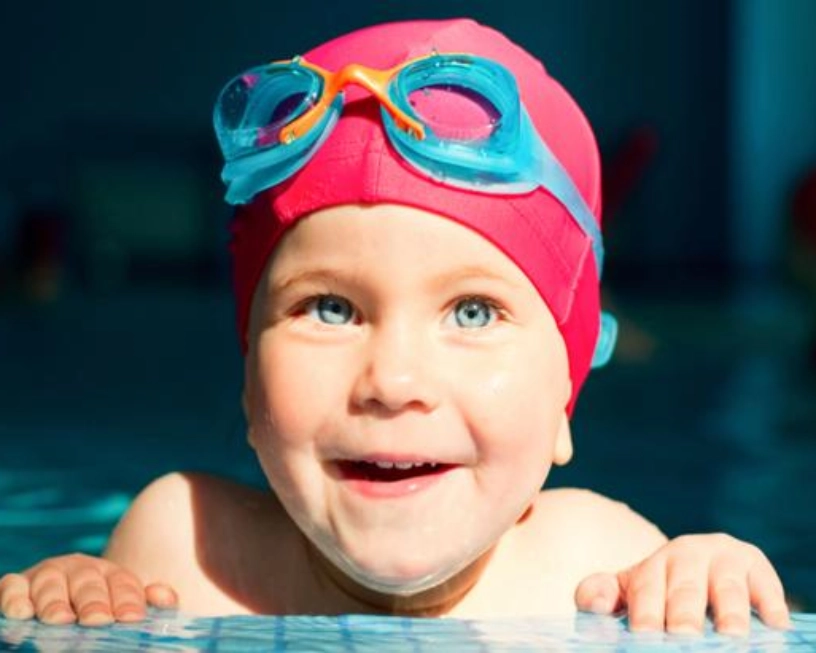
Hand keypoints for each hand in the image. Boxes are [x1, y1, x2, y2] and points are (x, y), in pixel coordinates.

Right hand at [0, 553, 176, 626]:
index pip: (124, 584)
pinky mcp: (17, 585)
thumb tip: (167, 598)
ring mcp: (47, 576)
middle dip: (93, 601)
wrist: (61, 602)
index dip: (129, 600)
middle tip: (98, 620)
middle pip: (88, 582)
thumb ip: (146, 602)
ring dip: (54, 601)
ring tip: (60, 620)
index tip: (132, 618)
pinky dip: (15, 597)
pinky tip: (22, 612)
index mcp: (110, 575)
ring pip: (51, 582)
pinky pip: (12, 586)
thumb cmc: (97, 610)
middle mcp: (79, 570)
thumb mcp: (122, 605)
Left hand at [574, 533, 790, 634]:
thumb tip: (594, 603)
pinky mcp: (757, 569)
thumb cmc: (659, 591)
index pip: (646, 589)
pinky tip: (774, 624)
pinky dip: (770, 604)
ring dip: (731, 612)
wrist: (701, 567)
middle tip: (684, 636)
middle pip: (685, 588)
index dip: (646, 613)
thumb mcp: (627, 591)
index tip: (645, 635)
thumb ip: (601, 595)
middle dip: (685, 613)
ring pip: (727, 586)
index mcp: (653, 564)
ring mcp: (724, 560)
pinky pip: (765, 586)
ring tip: (732, 635)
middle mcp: (688, 555)